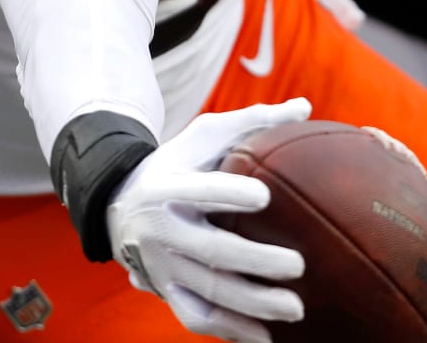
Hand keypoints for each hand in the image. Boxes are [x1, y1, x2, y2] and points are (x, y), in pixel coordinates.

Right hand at [106, 98, 310, 342]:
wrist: (121, 203)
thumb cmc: (178, 163)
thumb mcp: (203, 136)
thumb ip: (252, 122)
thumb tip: (305, 107)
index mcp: (170, 185)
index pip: (201, 190)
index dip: (229, 194)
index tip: (265, 197)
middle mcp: (162, 228)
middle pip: (210, 249)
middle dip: (254, 260)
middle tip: (298, 264)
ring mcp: (162, 265)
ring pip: (208, 291)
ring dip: (253, 304)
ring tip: (296, 308)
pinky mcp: (165, 291)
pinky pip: (197, 318)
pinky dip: (230, 331)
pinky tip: (265, 338)